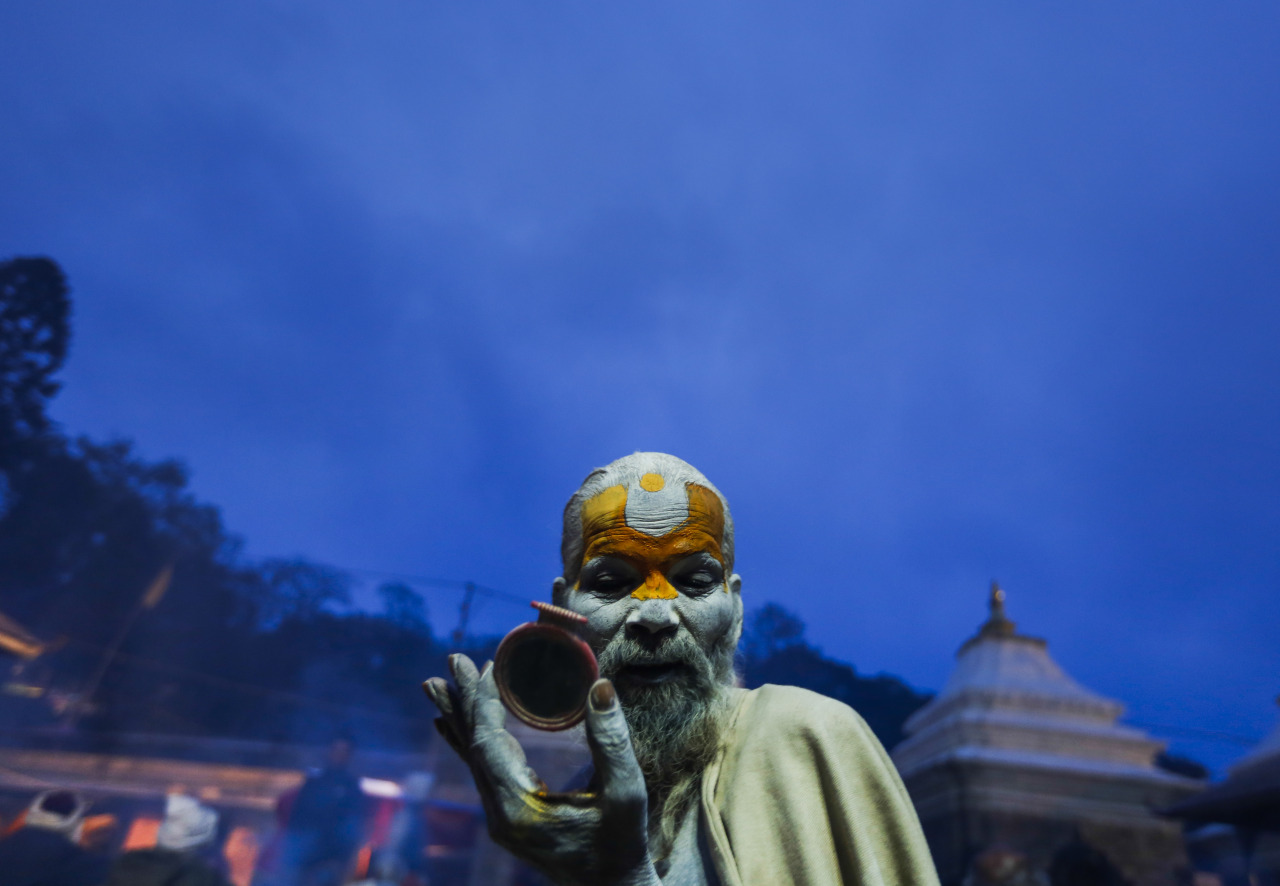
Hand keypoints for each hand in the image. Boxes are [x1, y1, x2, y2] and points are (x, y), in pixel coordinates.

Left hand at [424, 654, 659, 885]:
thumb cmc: (622, 846)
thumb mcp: (626, 794)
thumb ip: (611, 741)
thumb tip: (599, 686)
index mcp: (519, 809)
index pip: (488, 744)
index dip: (483, 703)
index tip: (482, 665)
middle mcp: (501, 814)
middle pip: (474, 748)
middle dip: (463, 702)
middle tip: (449, 660)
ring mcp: (502, 819)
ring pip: (474, 758)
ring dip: (462, 718)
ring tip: (437, 685)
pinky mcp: (509, 818)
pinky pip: (482, 771)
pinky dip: (470, 741)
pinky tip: (453, 727)